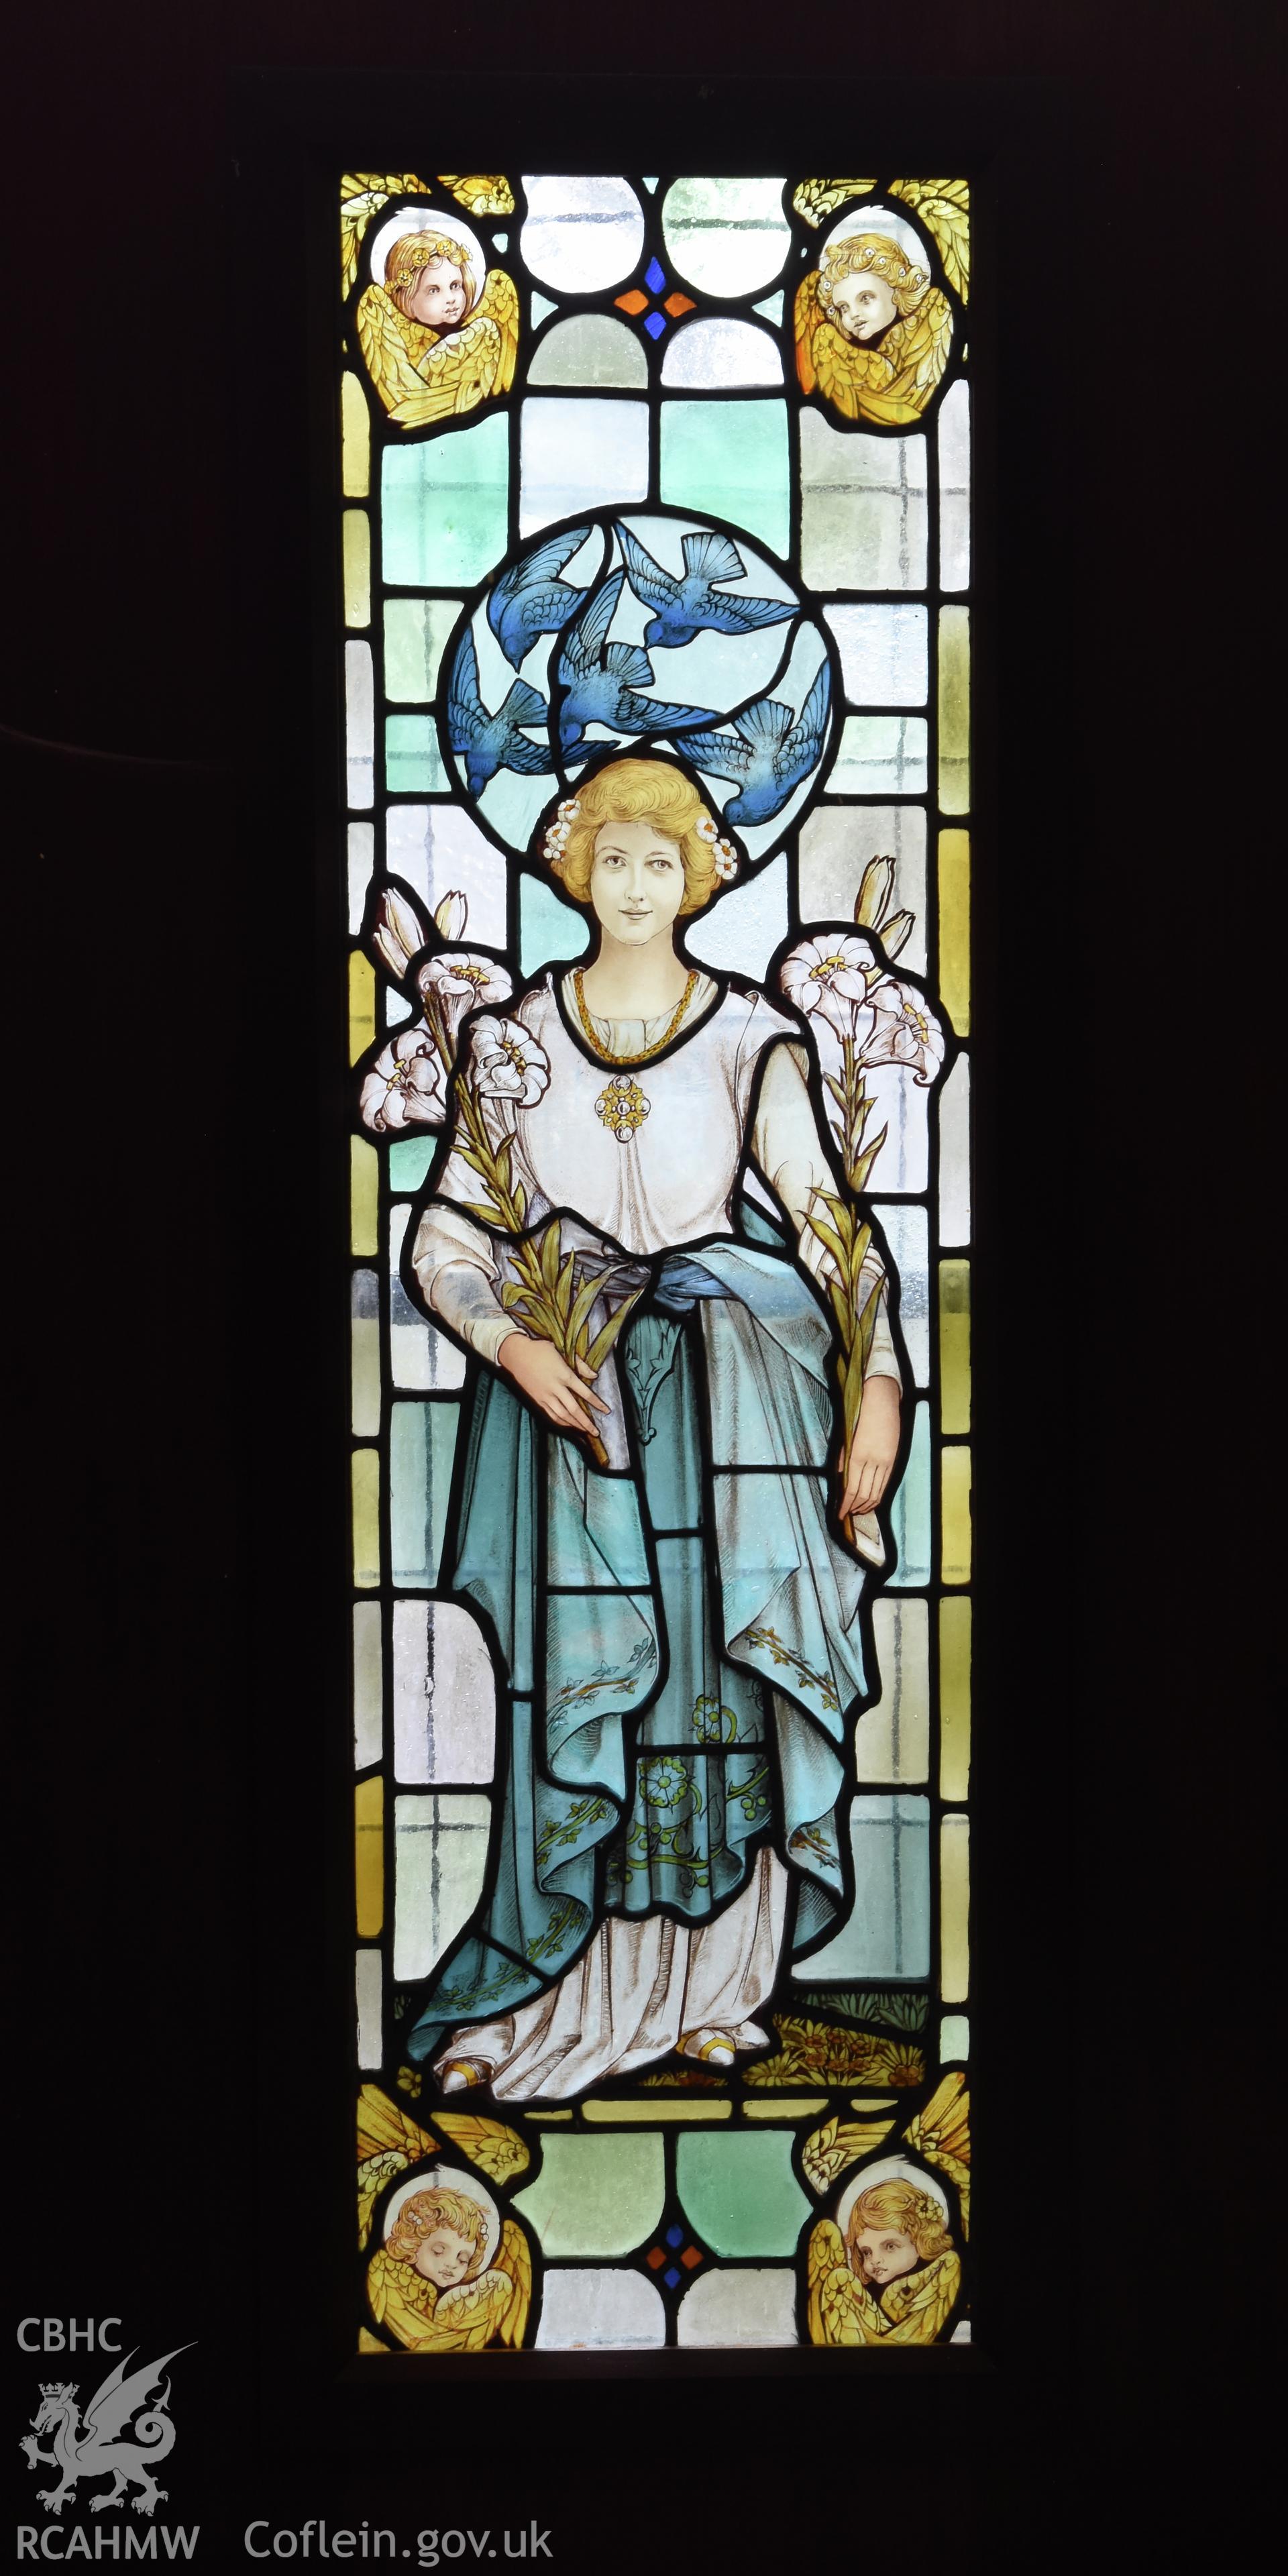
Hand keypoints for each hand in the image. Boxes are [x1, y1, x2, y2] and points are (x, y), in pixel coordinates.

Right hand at [497, 1332, 609, 1441]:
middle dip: (586, 1422)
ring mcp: (545, 1395)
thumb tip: (594, 1376)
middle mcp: (555, 1387)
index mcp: (564, 1374)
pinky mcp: (537, 1399)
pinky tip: (568, 1425)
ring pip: (562, 1415)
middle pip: (574, 1409)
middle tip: (596, 1432)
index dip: (596, 1403)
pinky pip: (551, 1414)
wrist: (516, 1354)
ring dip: (575, 1425)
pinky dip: (561, 1422)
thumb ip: (580, 1364)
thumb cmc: (540, 1349)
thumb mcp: (562, 1350)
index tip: (606, 1411)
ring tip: (585, 1431)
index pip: (584, 1392)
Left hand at [839, 1376, 900, 1520]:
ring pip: (877, 1492)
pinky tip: (872, 1500)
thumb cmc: (860, 1415)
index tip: (840, 1515)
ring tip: (858, 1510)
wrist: (882, 1401)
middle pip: (864, 1494)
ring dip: (867, 1505)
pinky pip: (885, 1483)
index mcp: (857, 1456)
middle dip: (855, 1508)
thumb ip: (843, 1459)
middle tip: (848, 1514)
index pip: (850, 1489)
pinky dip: (878, 1495)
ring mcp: (885, 1461)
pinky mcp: (893, 1459)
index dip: (845, 1506)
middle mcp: (872, 1461)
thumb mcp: (847, 1437)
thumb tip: (840, 1478)